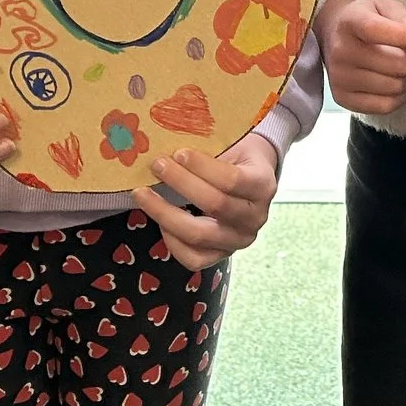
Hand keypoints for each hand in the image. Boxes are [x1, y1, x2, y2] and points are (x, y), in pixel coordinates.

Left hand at [133, 132, 279, 269]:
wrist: (253, 179)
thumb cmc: (237, 158)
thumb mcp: (233, 146)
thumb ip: (209, 151)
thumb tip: (168, 149)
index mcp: (262, 186)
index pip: (232, 179)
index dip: (202, 167)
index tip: (178, 153)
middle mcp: (255, 218)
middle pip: (215, 205)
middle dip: (180, 184)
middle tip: (156, 166)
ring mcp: (240, 240)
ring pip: (199, 235)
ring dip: (165, 213)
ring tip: (143, 195)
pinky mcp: (223, 256)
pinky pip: (193, 258)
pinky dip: (172, 241)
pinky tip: (160, 221)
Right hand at [318, 0, 405, 114]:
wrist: (335, 34)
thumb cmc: (367, 19)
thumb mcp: (384, 7)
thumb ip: (403, 19)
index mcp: (351, 22)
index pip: (377, 31)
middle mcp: (341, 50)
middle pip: (393, 64)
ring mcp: (339, 76)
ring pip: (392, 87)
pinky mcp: (342, 98)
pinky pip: (384, 106)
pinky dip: (398, 98)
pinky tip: (399, 85)